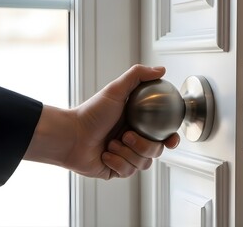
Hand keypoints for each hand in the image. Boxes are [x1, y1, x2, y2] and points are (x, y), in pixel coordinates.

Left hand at [24, 65, 179, 178]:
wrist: (70, 134)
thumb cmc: (90, 113)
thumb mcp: (115, 89)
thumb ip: (138, 75)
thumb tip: (162, 70)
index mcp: (138, 125)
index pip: (162, 135)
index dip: (171, 139)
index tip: (171, 140)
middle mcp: (133, 141)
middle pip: (155, 151)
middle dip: (143, 145)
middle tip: (126, 135)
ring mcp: (125, 157)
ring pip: (144, 163)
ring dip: (127, 153)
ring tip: (111, 143)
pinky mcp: (116, 171)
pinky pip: (128, 172)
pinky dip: (116, 162)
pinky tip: (105, 154)